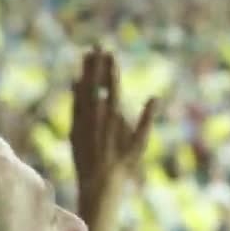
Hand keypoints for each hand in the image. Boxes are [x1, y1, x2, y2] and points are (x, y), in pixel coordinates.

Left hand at [71, 47, 155, 218]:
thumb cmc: (124, 165)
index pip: (112, 86)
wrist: (100, 184)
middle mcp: (96, 117)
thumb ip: (147, 119)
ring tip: (86, 55)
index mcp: (114, 118)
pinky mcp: (74, 130)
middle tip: (97, 45)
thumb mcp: (140, 143)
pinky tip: (76, 80)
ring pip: (82, 92)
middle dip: (96, 63)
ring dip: (84, 72)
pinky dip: (75, 92)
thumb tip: (155, 98)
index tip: (111, 53)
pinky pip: (74, 105)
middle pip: (95, 84)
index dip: (111, 69)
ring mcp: (83, 123)